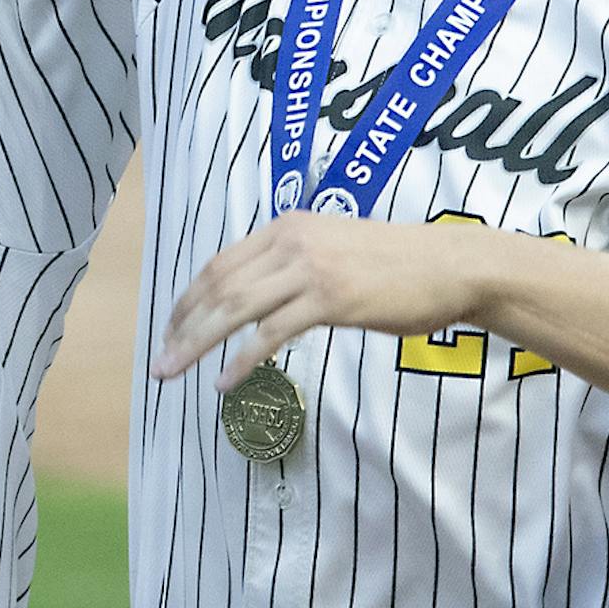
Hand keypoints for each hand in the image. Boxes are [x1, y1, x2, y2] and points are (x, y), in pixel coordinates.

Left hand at [154, 212, 499, 392]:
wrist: (448, 265)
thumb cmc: (395, 264)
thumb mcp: (334, 248)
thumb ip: (295, 263)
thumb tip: (262, 294)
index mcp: (286, 226)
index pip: (220, 263)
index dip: (190, 299)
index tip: (171, 329)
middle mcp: (290, 240)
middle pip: (218, 285)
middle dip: (183, 325)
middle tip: (160, 361)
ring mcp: (310, 268)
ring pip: (235, 306)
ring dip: (199, 343)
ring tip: (175, 372)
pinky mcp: (331, 299)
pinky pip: (272, 332)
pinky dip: (242, 359)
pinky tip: (225, 381)